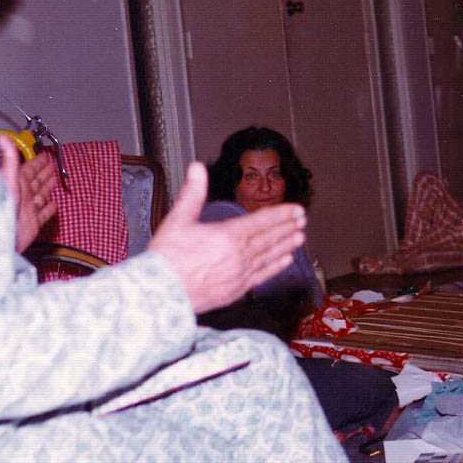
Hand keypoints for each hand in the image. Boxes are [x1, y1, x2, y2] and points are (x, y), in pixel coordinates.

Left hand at [0, 135, 58, 252]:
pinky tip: (53, 205)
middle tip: (52, 164)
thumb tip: (2, 138)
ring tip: (55, 179)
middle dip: (45, 172)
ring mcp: (28, 210)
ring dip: (48, 186)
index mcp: (16, 184)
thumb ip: (8, 160)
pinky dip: (50, 209)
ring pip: (42, 195)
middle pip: (37, 180)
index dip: (38, 161)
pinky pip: (44, 214)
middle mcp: (22, 196)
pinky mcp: (33, 224)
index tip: (45, 154)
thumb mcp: (6, 181)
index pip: (30, 169)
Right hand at [148, 162, 306, 314]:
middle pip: (269, 238)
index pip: (261, 221)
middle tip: (302, 220)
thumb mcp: (178, 220)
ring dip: (286, 245)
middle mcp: (238, 256)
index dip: (281, 214)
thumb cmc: (166, 259)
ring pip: (269, 257)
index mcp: (227, 235)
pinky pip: (262, 276)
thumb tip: (197, 169)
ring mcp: (239, 275)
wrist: (160, 294)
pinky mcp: (236, 290)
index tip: (296, 209)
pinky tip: (285, 262)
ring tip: (300, 238)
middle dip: (287, 227)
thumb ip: (192, 193)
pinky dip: (276, 268)